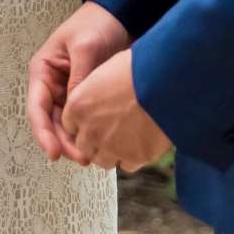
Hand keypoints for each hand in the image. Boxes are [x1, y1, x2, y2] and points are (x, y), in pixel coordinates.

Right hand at [27, 2, 130, 163]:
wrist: (120, 14)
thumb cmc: (96, 25)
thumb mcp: (85, 48)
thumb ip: (78, 79)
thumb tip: (75, 112)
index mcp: (42, 71)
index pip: (37, 108)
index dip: (43, 133)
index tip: (53, 154)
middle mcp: (52, 85)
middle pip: (51, 122)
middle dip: (64, 142)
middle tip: (84, 158)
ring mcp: (68, 91)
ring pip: (66, 125)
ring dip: (76, 141)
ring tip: (94, 157)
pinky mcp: (85, 96)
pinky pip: (82, 119)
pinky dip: (87, 132)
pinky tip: (100, 144)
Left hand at [61, 50, 171, 171]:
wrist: (164, 82)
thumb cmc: (137, 68)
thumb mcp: (106, 71)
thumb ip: (95, 91)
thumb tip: (99, 95)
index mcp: (78, 106)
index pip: (69, 124)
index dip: (83, 122)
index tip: (94, 119)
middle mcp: (90, 130)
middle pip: (84, 147)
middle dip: (95, 141)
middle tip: (111, 131)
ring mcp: (111, 147)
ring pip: (103, 160)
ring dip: (112, 152)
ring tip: (127, 139)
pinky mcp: (134, 158)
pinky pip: (127, 166)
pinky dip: (132, 158)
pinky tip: (142, 142)